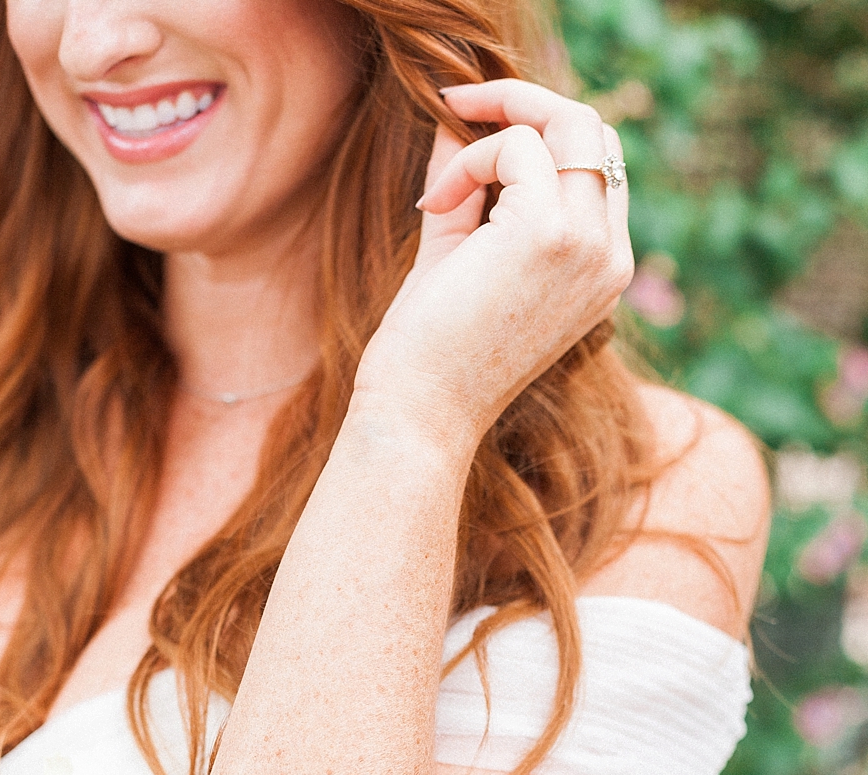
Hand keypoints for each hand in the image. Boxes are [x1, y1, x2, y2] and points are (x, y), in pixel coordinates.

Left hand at [354, 80, 633, 446]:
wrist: (421, 414)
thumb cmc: (432, 352)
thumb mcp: (456, 254)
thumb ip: (465, 185)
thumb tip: (453, 119)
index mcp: (601, 269)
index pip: (597, 166)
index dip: (540, 135)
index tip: (473, 132)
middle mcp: (609, 257)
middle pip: (594, 130)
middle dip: (524, 104)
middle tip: (456, 106)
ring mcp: (587, 245)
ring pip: (567, 124)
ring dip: (492, 128)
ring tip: (438, 191)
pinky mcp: (549, 233)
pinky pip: (516, 146)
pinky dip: (468, 161)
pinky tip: (432, 207)